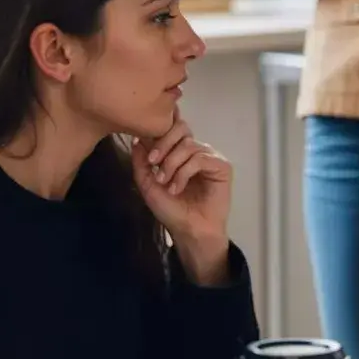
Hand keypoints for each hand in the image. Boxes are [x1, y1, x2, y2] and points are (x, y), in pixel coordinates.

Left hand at [130, 111, 231, 282]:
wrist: (189, 231)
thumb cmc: (171, 210)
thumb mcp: (148, 184)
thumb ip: (141, 161)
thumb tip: (137, 138)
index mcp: (180, 151)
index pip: (172, 128)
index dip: (159, 132)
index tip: (147, 153)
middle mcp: (196, 150)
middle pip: (181, 128)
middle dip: (163, 144)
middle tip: (153, 162)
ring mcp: (209, 157)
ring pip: (188, 145)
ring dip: (172, 164)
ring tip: (165, 183)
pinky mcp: (221, 166)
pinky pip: (200, 159)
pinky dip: (184, 173)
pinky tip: (177, 188)